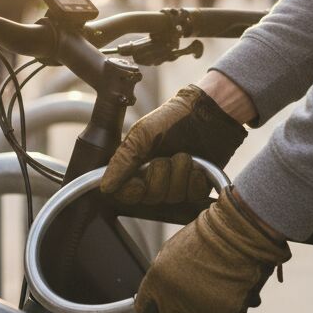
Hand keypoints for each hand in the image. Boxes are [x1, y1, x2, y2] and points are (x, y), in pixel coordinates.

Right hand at [100, 84, 246, 205]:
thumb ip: (122, 160)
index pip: (127, 194)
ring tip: (185, 156)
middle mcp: (155, 179)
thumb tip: (104, 186)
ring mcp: (177, 185)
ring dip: (180, 175)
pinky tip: (198, 166)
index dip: (134, 191)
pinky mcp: (197, 187)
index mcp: (136, 167)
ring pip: (173, 197)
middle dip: (161, 176)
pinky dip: (196, 179)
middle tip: (167, 158)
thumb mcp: (142, 135)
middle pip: (151, 198)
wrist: (208, 115)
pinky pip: (193, 195)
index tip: (140, 181)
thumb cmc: (172, 120)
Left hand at [135, 187, 289, 312]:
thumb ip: (162, 277)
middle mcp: (175, 299)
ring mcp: (199, 310)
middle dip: (182, 312)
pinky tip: (230, 288)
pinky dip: (229, 309)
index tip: (160, 309)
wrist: (238, 234)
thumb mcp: (172, 252)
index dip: (155, 310)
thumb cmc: (209, 237)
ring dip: (207, 310)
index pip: (145, 311)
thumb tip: (158, 294)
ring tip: (216, 283)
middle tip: (197, 292)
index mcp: (158, 281)